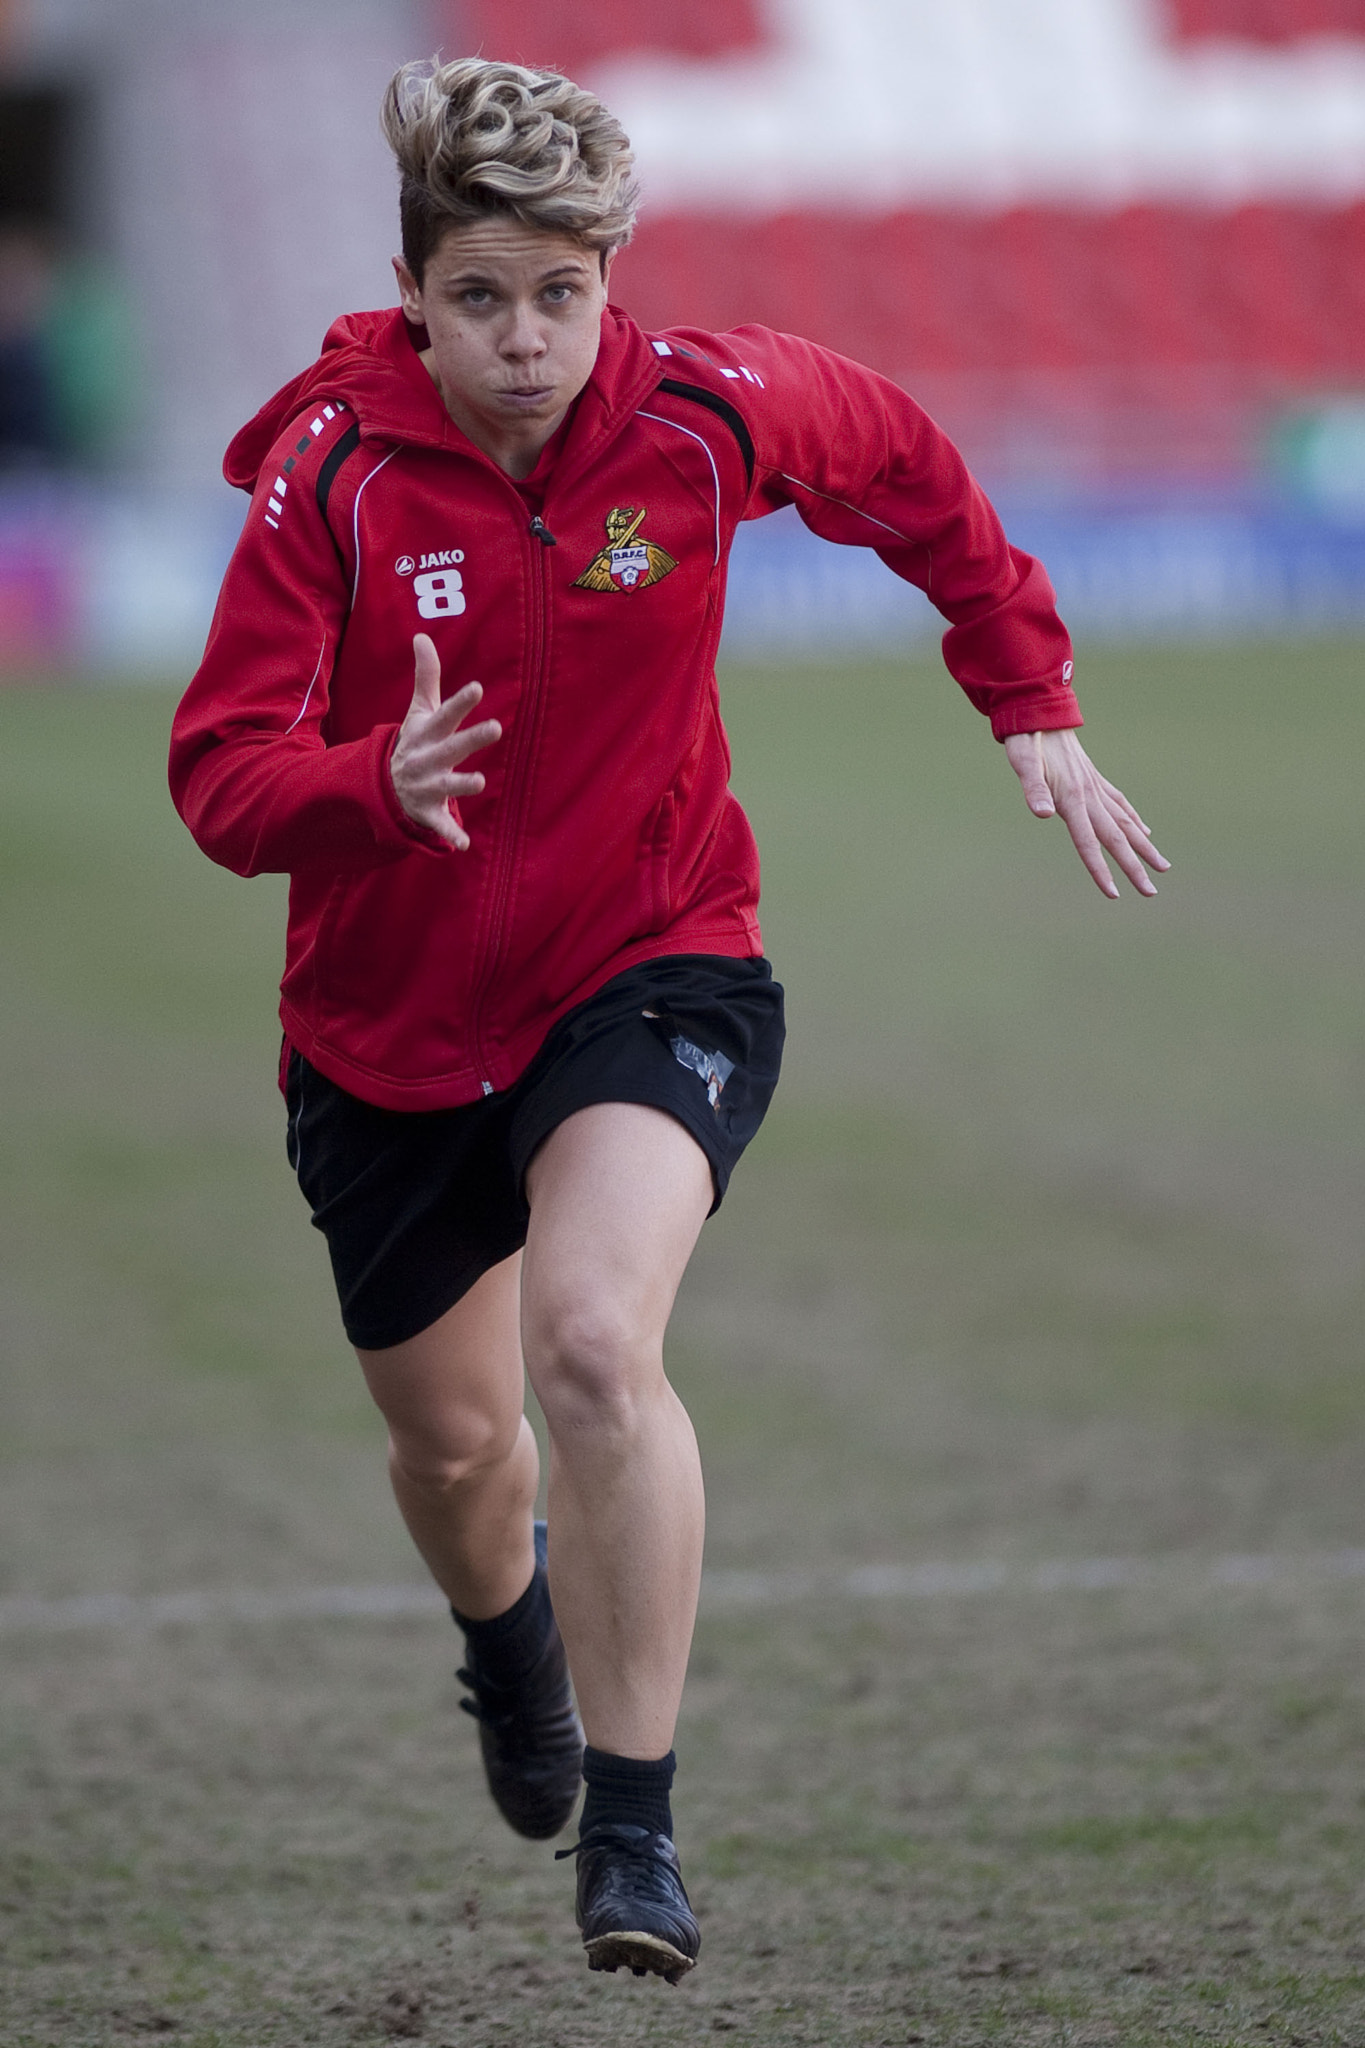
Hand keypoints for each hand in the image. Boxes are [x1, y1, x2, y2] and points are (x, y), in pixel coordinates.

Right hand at [389, 634, 501, 850]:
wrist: (383, 785)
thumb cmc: (414, 742)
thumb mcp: (419, 711)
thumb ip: (426, 676)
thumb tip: (421, 636)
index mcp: (427, 733)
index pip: (445, 715)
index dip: (460, 703)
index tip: (477, 689)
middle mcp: (426, 759)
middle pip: (452, 747)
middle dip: (472, 739)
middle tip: (497, 727)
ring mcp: (426, 786)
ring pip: (447, 786)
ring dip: (461, 785)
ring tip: (478, 782)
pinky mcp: (427, 812)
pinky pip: (439, 825)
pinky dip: (449, 835)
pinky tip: (464, 844)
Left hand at [1003, 728, 1168, 898]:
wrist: (1038, 709)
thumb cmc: (1026, 739)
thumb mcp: (1022, 763)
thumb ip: (1033, 790)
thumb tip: (1043, 814)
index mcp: (1073, 797)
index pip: (1089, 842)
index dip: (1101, 869)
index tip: (1115, 894)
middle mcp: (1090, 795)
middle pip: (1117, 838)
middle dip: (1135, 868)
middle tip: (1152, 893)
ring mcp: (1096, 787)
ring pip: (1126, 823)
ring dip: (1144, 847)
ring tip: (1163, 867)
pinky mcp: (1094, 779)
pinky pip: (1121, 805)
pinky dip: (1134, 821)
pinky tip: (1145, 832)